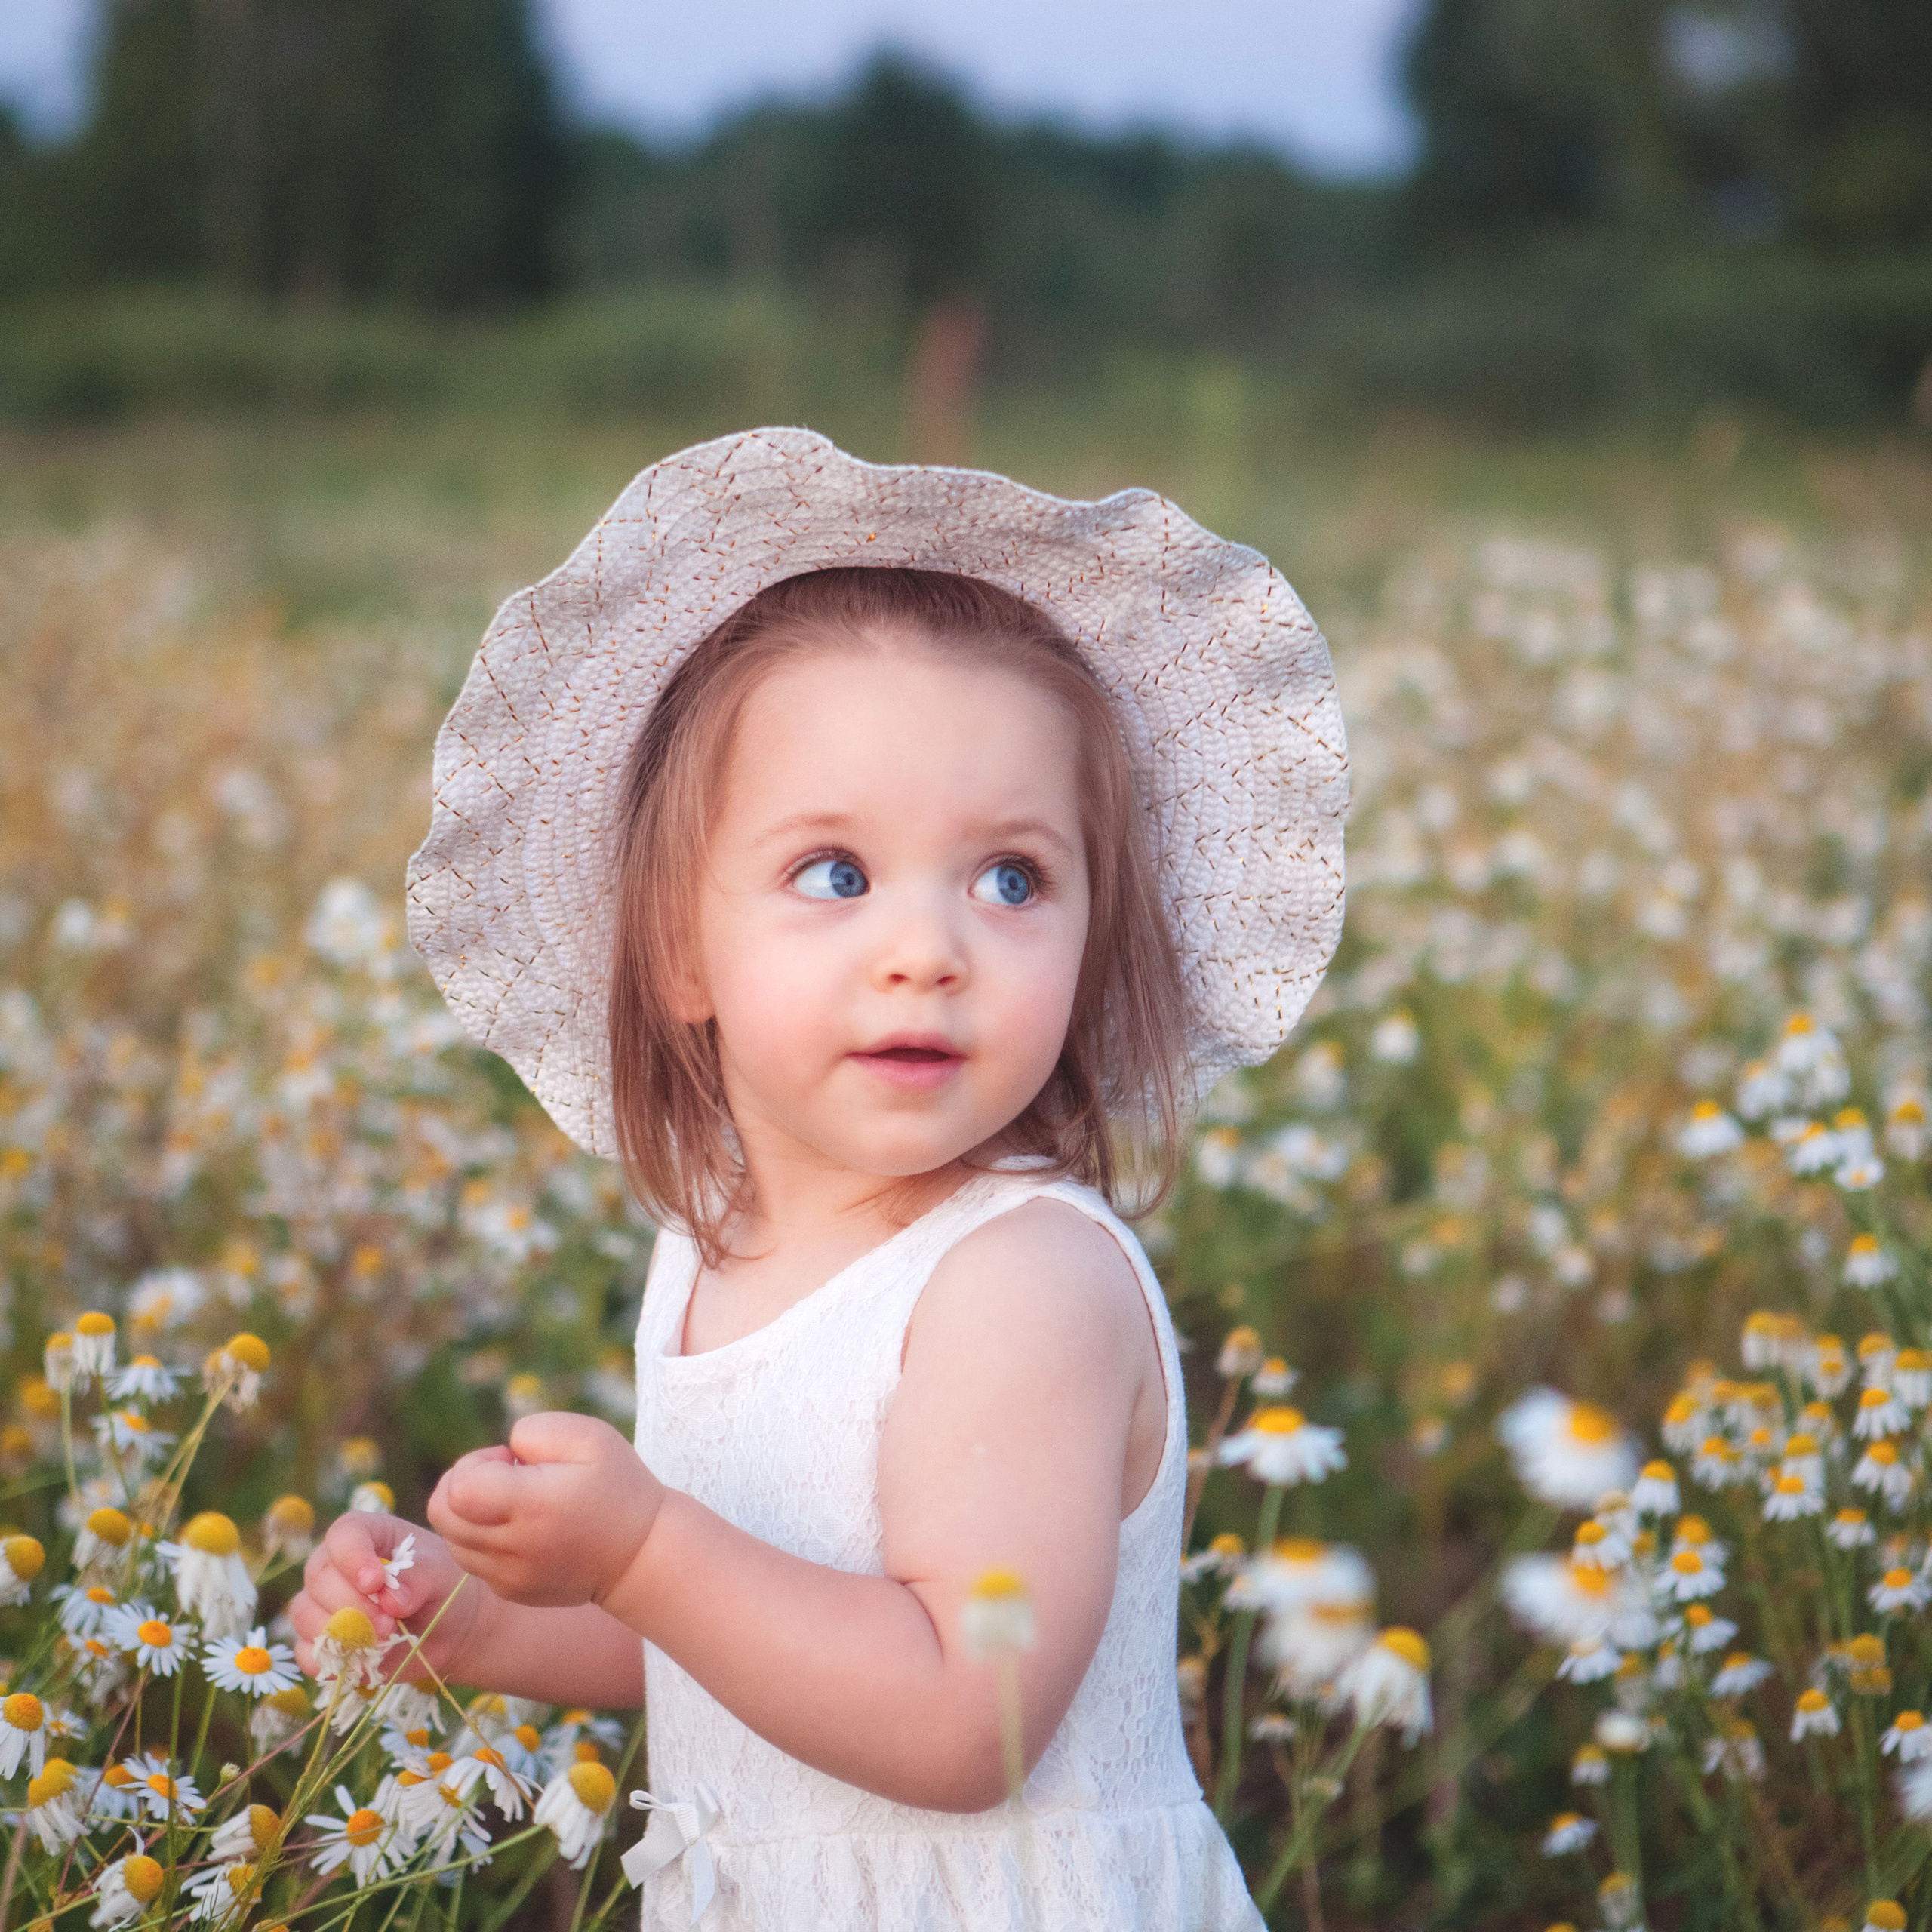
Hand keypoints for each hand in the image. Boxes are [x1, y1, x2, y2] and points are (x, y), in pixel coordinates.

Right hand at [289, 1512, 481, 1686]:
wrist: (445, 1630)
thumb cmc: (442, 1587)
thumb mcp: (440, 1574)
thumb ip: (418, 1578)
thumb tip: (391, 1601)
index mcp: (367, 1534)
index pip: (343, 1535)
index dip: (353, 1558)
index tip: (376, 1583)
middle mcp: (335, 1565)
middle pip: (320, 1578)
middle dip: (353, 1605)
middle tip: (389, 1624)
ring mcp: (322, 1604)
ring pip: (305, 1615)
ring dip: (342, 1634)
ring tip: (384, 1642)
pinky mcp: (320, 1642)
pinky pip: (306, 1653)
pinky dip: (332, 1661)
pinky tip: (363, 1662)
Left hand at [427, 1411, 665, 1609]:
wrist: (641, 1555)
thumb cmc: (618, 1486)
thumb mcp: (590, 1436)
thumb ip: (533, 1431)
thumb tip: (500, 1454)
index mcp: (532, 1507)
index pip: (459, 1488)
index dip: (475, 1462)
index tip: (511, 1460)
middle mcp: (513, 1549)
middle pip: (443, 1513)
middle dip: (464, 1484)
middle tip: (507, 1477)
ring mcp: (508, 1577)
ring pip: (451, 1538)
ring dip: (471, 1512)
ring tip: (516, 1502)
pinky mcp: (510, 1591)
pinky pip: (472, 1559)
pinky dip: (484, 1538)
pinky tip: (524, 1527)